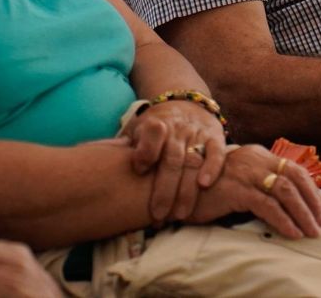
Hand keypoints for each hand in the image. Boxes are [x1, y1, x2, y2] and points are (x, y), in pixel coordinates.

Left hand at [120, 99, 227, 221]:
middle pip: (172, 159)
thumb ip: (126, 146)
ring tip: (179, 215)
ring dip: (186, 189)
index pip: (151, 136)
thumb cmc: (156, 128)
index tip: (139, 170)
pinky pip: (216, 152)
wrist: (187, 104)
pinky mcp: (215, 137)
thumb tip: (104, 164)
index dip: (145, 152)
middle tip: (158, 216)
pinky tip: (204, 185)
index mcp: (155, 124)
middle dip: (165, 189)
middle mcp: (177, 129)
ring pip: (193, 161)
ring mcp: (197, 133)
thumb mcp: (138, 129)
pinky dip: (212, 167)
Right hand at [187, 144, 320, 238]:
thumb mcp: (238, 178)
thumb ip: (259, 181)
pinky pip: (267, 205)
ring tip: (310, 232)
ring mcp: (245, 173)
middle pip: (294, 177)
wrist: (176, 188)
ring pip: (285, 191)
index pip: (293, 168)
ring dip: (302, 213)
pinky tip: (292, 232)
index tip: (320, 210)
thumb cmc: (207, 187)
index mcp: (257, 154)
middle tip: (320, 223)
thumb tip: (288, 200)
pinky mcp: (236, 190)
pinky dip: (284, 220)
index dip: (310, 190)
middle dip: (312, 202)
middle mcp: (253, 158)